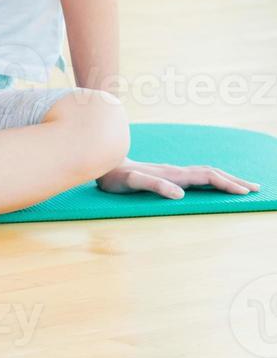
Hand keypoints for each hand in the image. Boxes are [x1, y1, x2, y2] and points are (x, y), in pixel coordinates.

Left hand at [95, 158, 260, 197]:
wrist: (101, 163)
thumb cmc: (115, 177)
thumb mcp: (131, 183)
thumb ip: (153, 185)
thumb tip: (179, 194)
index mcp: (173, 174)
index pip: (207, 177)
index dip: (226, 184)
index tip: (244, 193)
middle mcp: (175, 171)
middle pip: (211, 173)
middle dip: (234, 181)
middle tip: (256, 188)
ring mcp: (171, 172)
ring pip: (204, 173)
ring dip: (225, 178)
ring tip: (241, 186)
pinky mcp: (165, 175)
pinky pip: (195, 176)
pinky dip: (211, 179)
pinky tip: (212, 184)